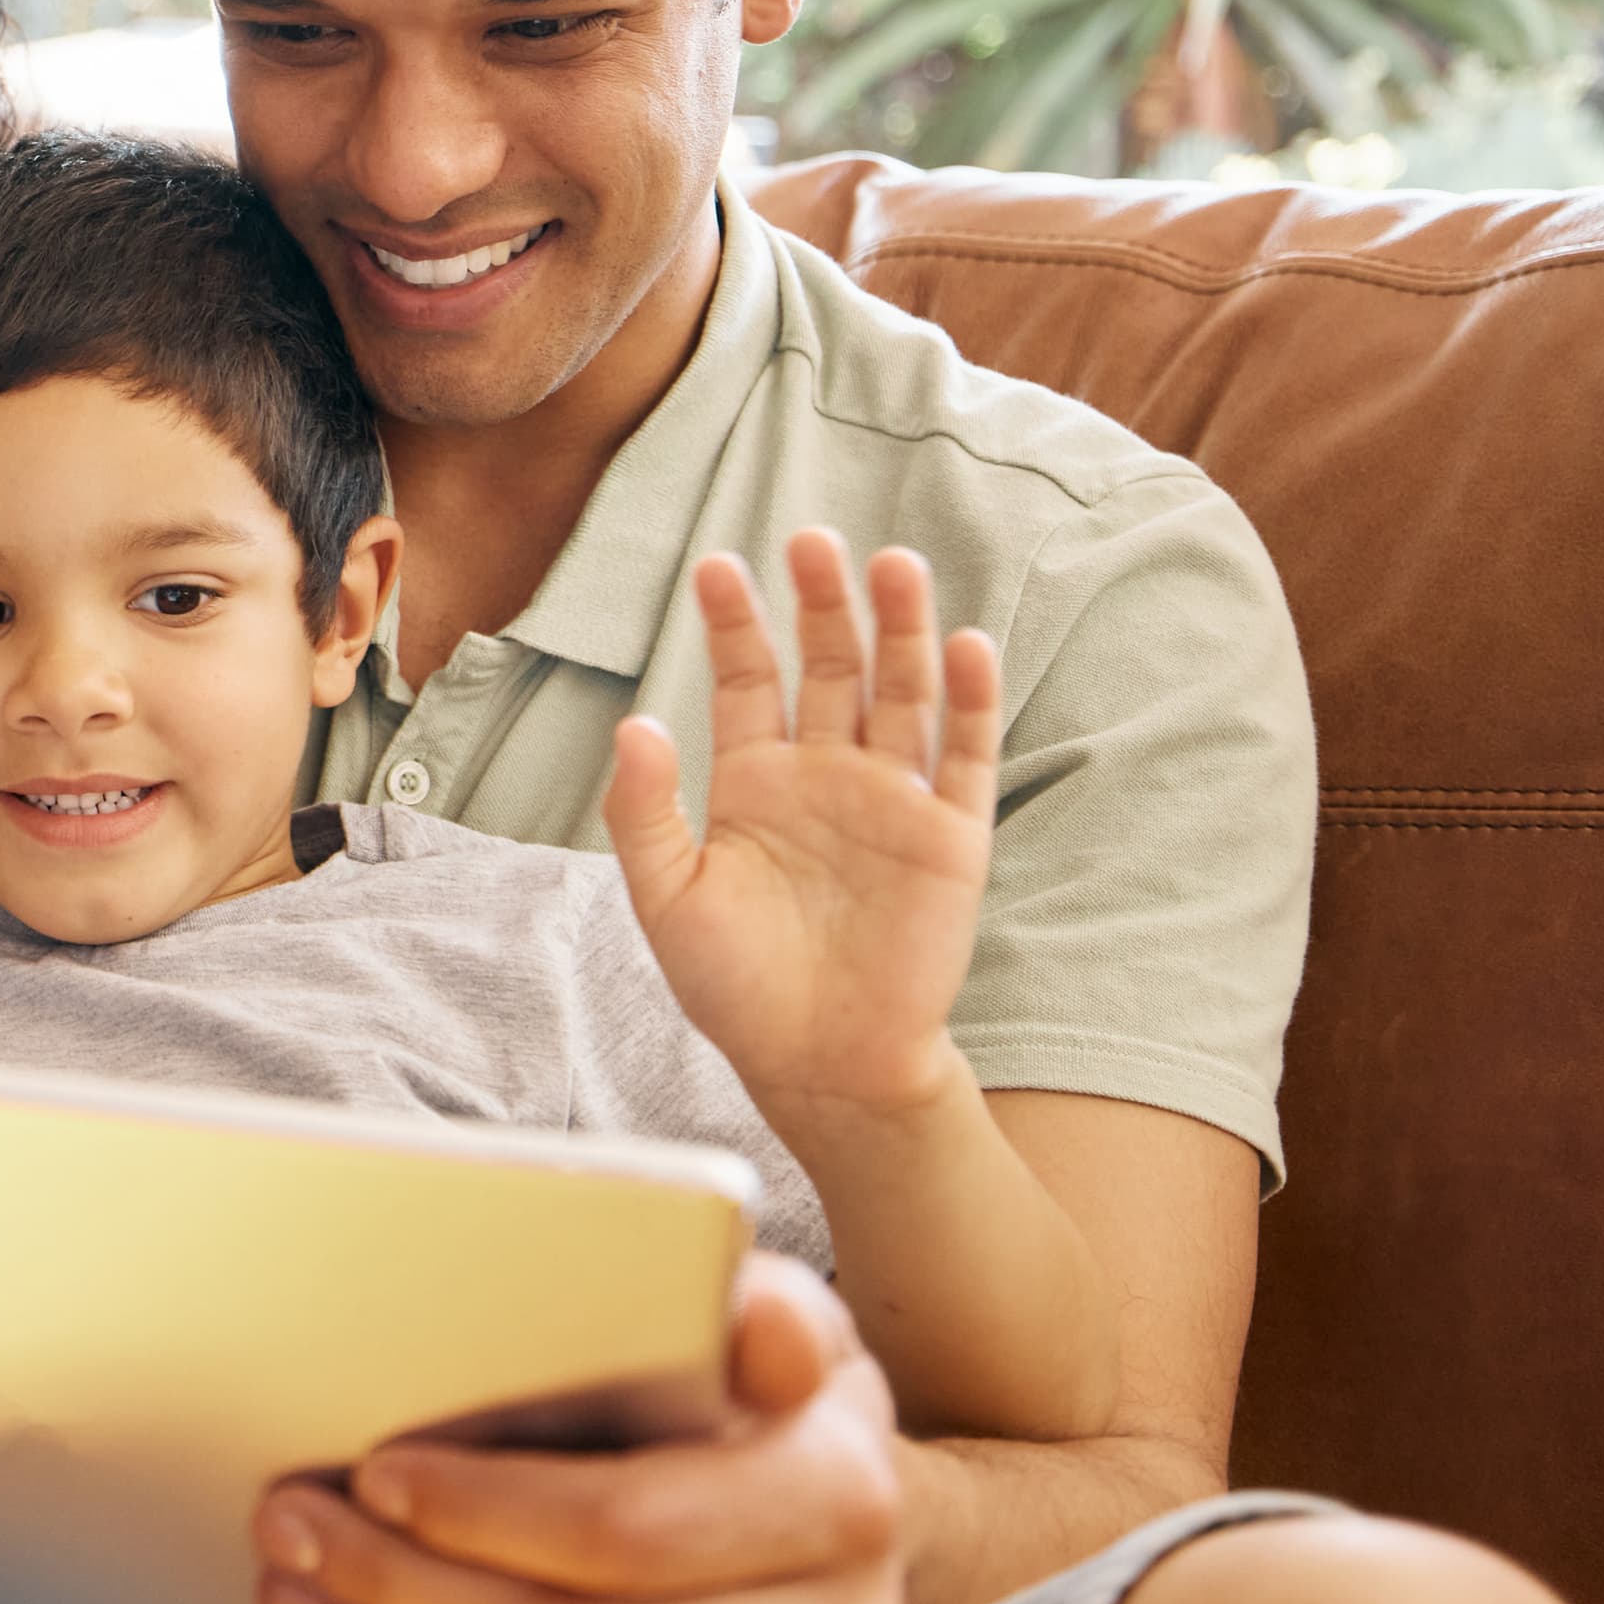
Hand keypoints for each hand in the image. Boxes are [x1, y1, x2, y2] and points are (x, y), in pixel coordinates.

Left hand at [254, 1257, 908, 1603]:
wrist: (840, 1526)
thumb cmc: (757, 1399)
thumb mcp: (770, 1314)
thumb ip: (752, 1304)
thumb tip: (751, 1317)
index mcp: (842, 1500)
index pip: (627, 1529)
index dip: (482, 1513)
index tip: (372, 1473)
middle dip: (399, 1588)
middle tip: (288, 1530)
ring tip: (300, 1594)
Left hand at [602, 532, 1000, 1133]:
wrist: (821, 1063)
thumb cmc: (736, 986)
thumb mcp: (667, 898)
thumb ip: (645, 811)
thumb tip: (634, 723)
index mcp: (754, 782)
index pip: (747, 680)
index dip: (736, 625)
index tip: (718, 567)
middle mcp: (826, 775)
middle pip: (829, 667)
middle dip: (822, 605)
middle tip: (812, 540)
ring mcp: (893, 799)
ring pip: (900, 693)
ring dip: (901, 630)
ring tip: (894, 565)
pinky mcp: (951, 835)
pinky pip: (966, 755)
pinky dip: (969, 701)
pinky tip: (965, 644)